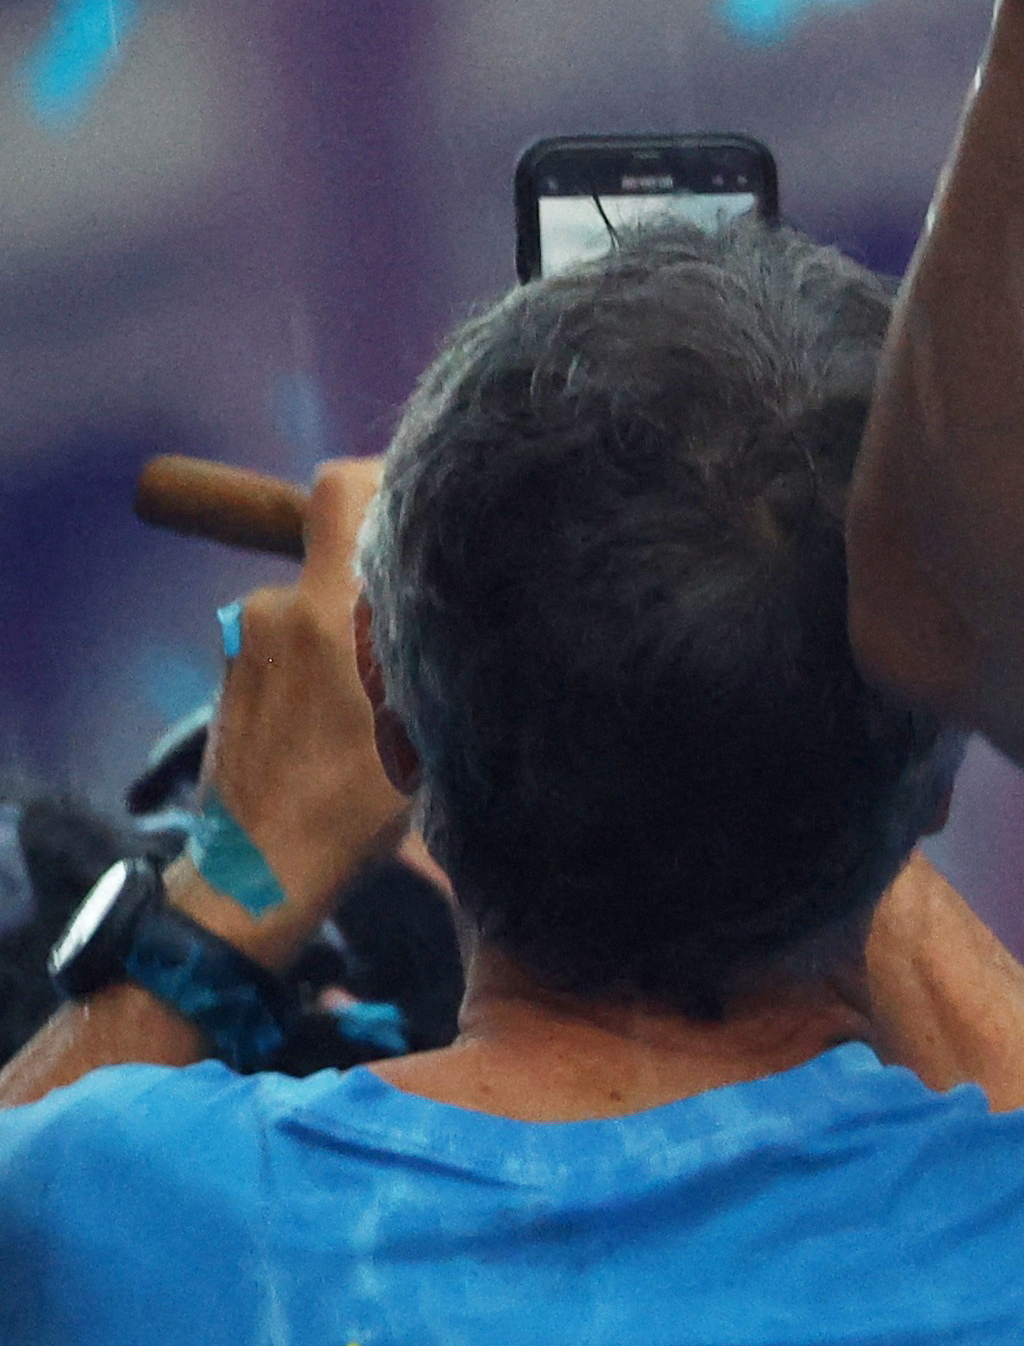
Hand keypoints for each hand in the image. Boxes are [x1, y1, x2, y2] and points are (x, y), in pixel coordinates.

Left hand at [180, 460, 408, 963]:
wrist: (256, 872)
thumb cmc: (349, 810)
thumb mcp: (423, 725)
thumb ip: (430, 642)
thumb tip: (467, 589)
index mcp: (327, 614)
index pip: (340, 490)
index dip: (385, 473)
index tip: (429, 502)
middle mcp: (277, 612)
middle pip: (341, 550)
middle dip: (387, 574)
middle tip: (429, 624)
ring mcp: (246, 642)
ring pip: (320, 602)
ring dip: (355, 627)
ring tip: (391, 692)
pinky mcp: (233, 673)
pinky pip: (295, 640)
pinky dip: (326, 661)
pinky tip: (350, 719)